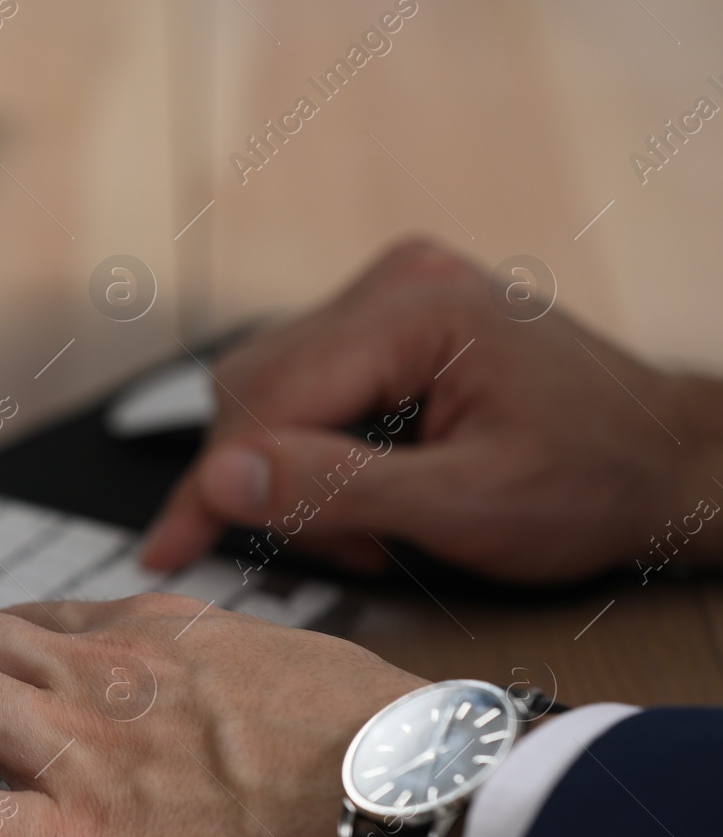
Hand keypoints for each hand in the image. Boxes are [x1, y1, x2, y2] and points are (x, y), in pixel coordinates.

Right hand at [140, 239, 722, 582]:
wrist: (670, 459)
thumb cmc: (596, 481)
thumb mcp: (469, 504)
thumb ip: (338, 489)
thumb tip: (221, 478)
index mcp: (415, 311)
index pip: (264, 402)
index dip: (211, 487)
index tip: (166, 553)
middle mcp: (394, 284)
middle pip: (253, 390)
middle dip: (269, 483)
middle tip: (341, 549)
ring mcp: (391, 294)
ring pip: (268, 390)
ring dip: (292, 472)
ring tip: (372, 525)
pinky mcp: (390, 320)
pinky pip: (303, 385)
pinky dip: (318, 452)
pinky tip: (374, 488)